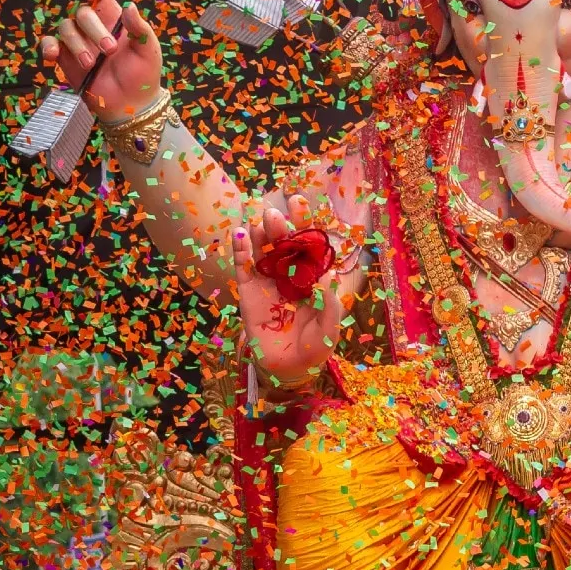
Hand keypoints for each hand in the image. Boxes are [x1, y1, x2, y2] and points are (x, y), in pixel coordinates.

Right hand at [40, 0, 163, 122]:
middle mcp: (92, 26)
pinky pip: (50, 44)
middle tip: (110, 51)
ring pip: (66, 28)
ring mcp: (77, 42)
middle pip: (82, 13)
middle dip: (95, 31)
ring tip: (91, 64)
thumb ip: (139, 28)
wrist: (130, 105)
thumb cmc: (143, 74)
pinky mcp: (65, 59)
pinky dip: (49, 47)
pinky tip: (52, 56)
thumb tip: (130, 5)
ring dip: (78, 45)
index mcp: (113, 18)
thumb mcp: (148, 49)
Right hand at [234, 200, 348, 389]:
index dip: (303, 221)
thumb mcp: (329, 329)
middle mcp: (289, 273)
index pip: (308, 244)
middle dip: (280, 226)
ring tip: (258, 221)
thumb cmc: (315, 346)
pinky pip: (243, 267)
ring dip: (260, 234)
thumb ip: (330, 304)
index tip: (298, 201)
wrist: (288, 368)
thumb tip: (327, 275)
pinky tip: (240, 234)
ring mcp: (267, 280)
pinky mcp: (248, 292)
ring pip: (262, 250)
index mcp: (312, 276)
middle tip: (274, 214)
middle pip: (283, 243)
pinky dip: (241, 250)